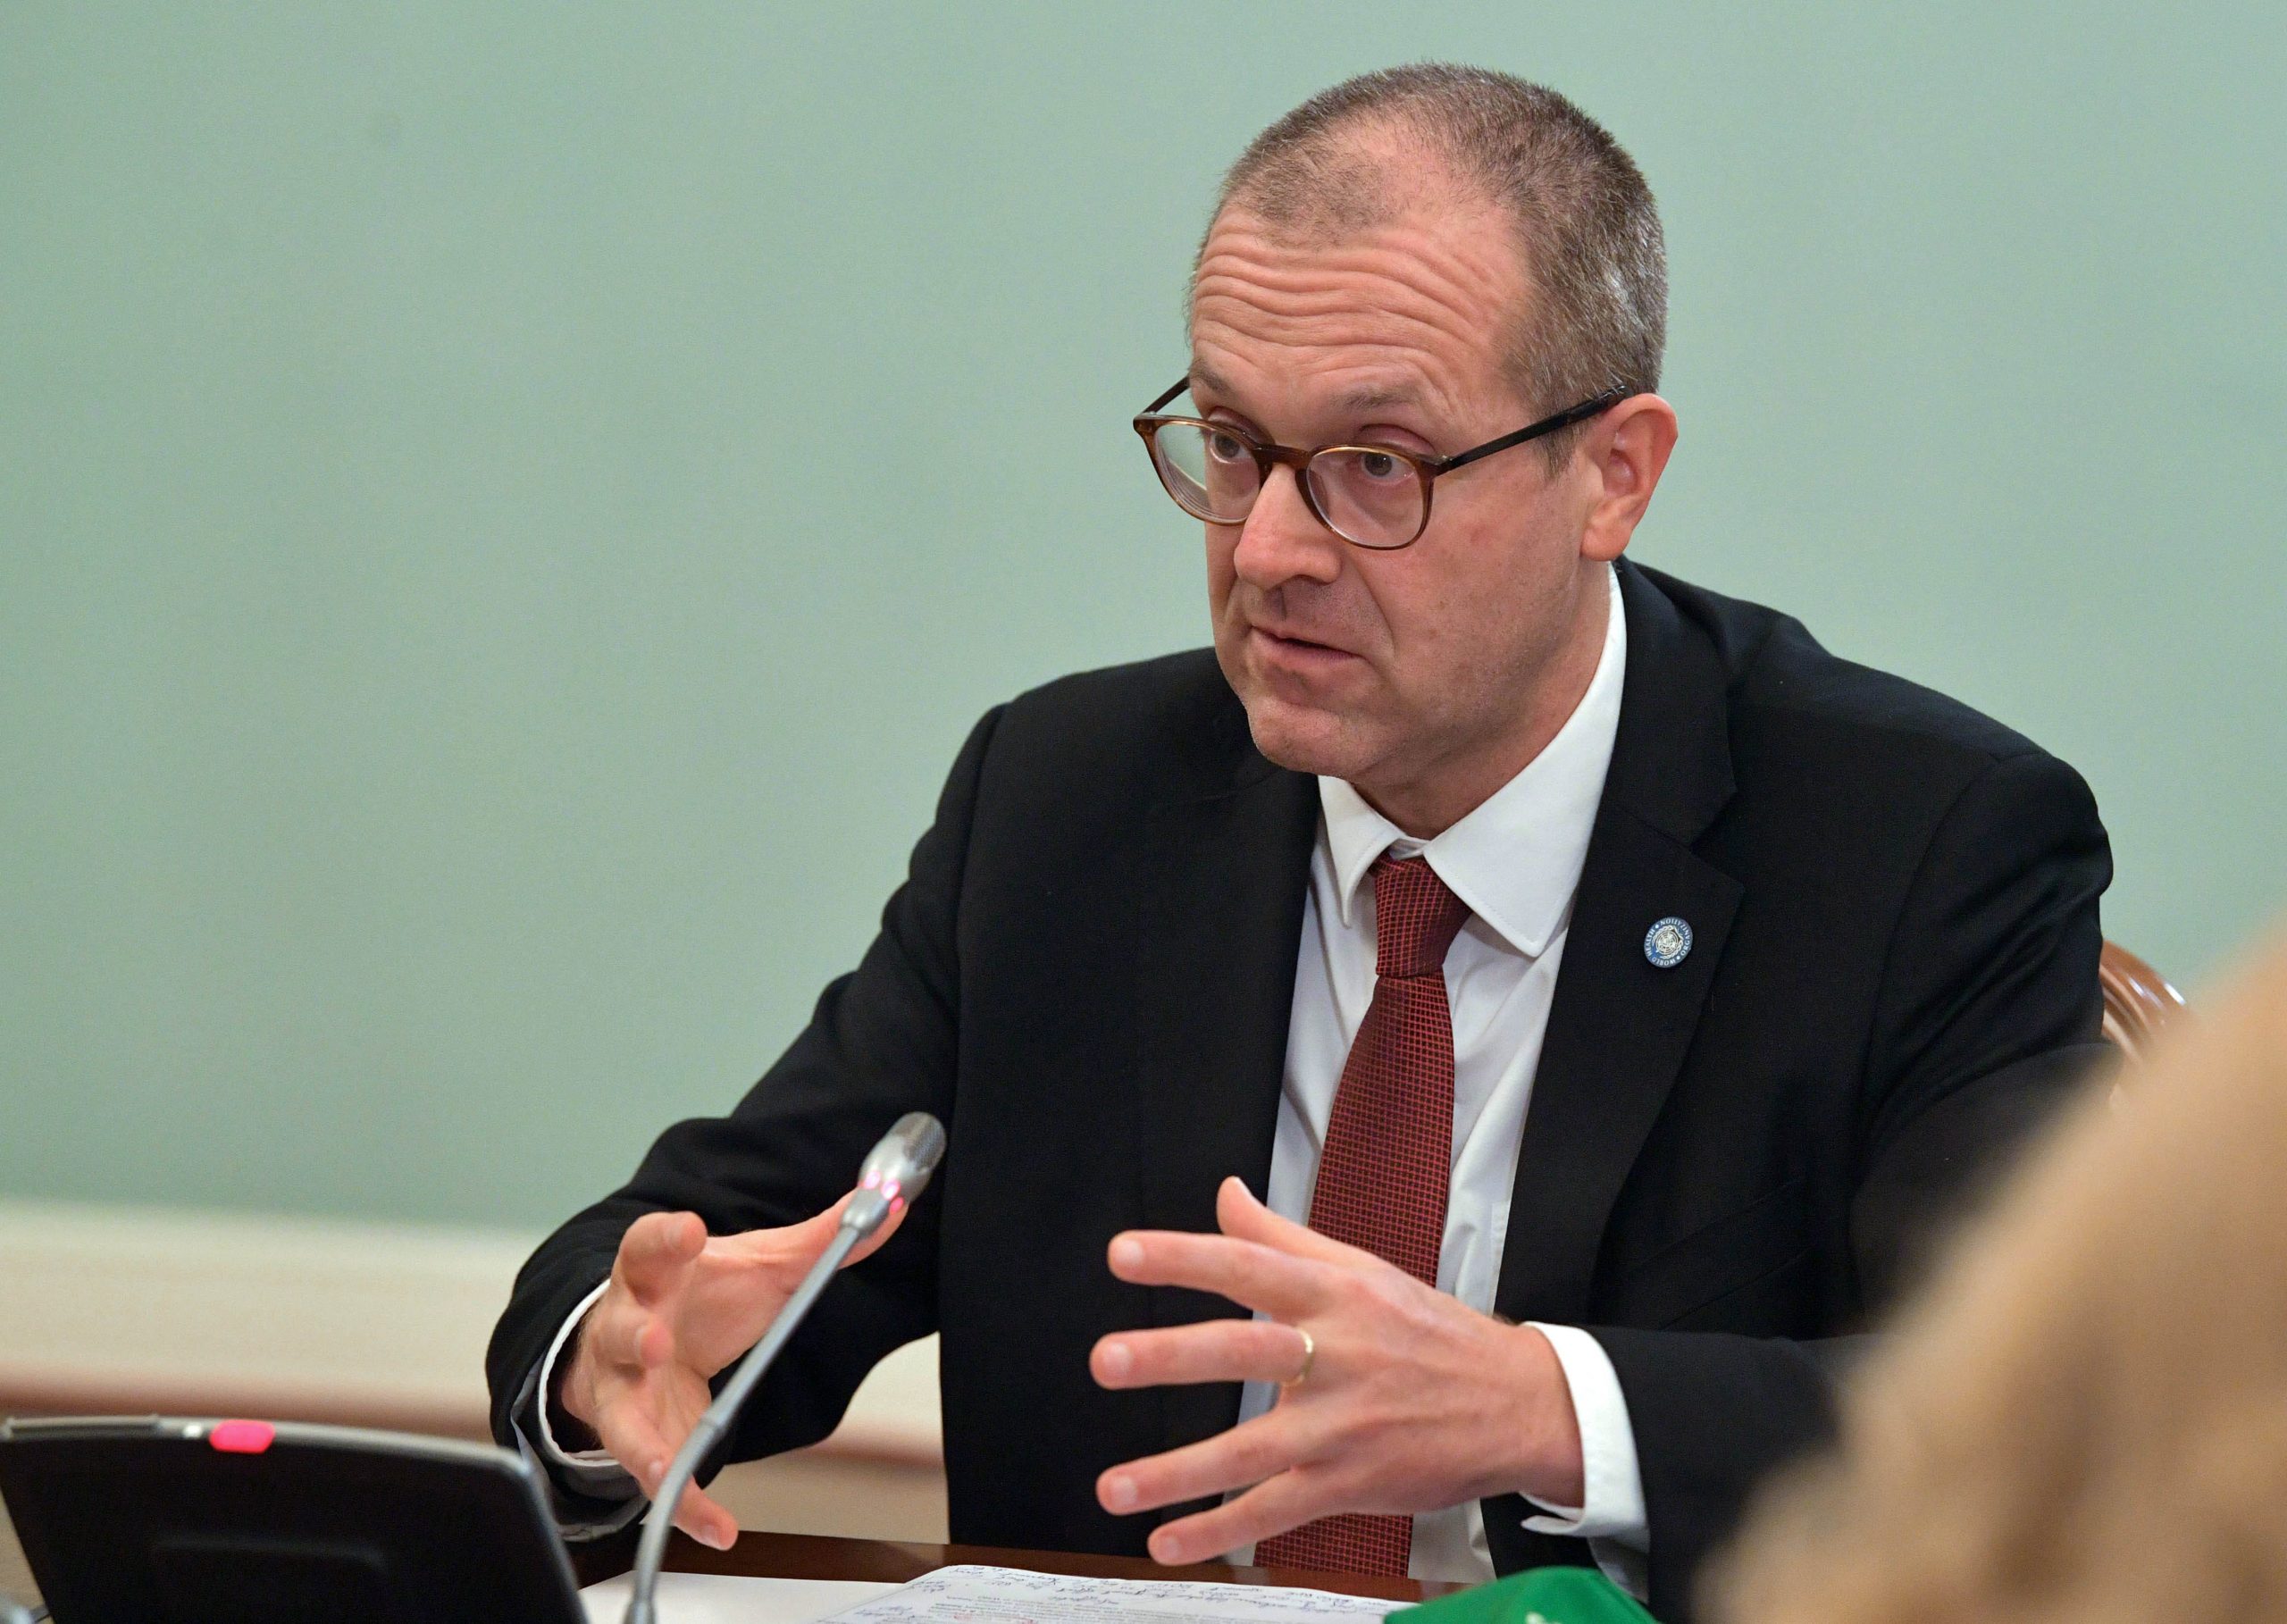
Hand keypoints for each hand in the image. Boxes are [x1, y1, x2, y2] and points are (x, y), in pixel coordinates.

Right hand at [557, 1196, 905, 1548]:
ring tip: (659, 1459)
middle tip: (656, 1341)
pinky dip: (685, 1505)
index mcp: (655, 1272)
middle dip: (636, 1335)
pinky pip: (656, 1476)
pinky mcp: (634, 1436)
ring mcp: (624, 1386)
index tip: (688, 1231)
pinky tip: (719, 1527)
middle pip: (622, 1328)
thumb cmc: (701, 1293)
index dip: (665, 1237)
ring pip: (619, 1412)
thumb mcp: (758, 1263)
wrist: (646, 1337)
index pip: (650, 1245)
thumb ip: (819, 1241)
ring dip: (638, 1437)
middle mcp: (627, 1326)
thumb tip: (887, 1206)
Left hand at [1089, 1177, 1582, 1564]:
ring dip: (1177, 1471)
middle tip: (1108, 1360)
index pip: (1249, 1265)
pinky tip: (1169, 1540)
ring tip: (1113, 1486)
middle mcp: (1337, 1354)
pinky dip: (1220, 1529)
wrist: (1519, 1404)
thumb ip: (1280, 1235)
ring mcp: (1343, 1425)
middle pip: (1246, 1350)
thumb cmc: (1432, 1334)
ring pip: (1252, 1448)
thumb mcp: (1363, 1269)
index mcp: (1335, 1294)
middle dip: (1172, 1356)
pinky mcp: (1352, 1481)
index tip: (1124, 1254)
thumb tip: (1223, 1194)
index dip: (1185, 1257)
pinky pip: (1277, 1509)